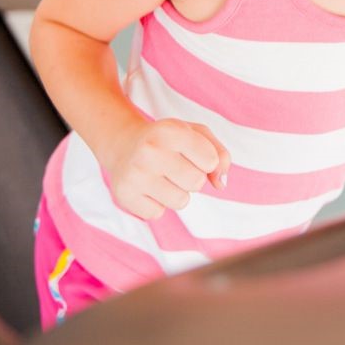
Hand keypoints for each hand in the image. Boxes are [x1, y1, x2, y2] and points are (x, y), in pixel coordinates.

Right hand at [103, 119, 230, 220]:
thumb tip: (221, 184)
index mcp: (170, 130)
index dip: (207, 161)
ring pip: (181, 202)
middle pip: (196, 183)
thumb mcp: (196, 135)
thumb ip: (220, 154)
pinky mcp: (125, 195)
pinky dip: (156, 204)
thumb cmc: (168, 141)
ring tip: (162, 177)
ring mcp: (135, 174)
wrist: (123, 145)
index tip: (192, 154)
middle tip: (175, 167)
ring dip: (177, 193)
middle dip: (193, 178)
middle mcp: (150, 150)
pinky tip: (147, 187)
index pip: (211, 161)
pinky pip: (158, 213)